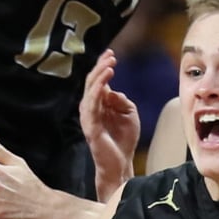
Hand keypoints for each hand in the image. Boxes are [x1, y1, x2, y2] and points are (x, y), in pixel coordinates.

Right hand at [80, 50, 139, 202]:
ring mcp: (89, 117)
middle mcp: (90, 108)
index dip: (103, 66)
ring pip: (91, 90)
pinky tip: (106, 82)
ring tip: (110, 65)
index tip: (111, 54)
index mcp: (99, 104)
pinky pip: (92, 104)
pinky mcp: (90, 126)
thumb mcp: (129, 114)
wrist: (119, 164)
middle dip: (101, 67)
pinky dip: (98, 91)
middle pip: (92, 82)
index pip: (98, 81)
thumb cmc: (123, 140)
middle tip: (111, 56)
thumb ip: (121, 100)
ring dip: (100, 76)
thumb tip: (112, 90)